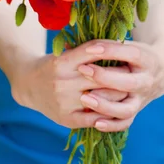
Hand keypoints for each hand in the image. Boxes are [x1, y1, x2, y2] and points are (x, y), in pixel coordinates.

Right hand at [9, 42, 128, 129]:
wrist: (28, 84)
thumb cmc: (52, 64)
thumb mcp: (64, 53)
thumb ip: (85, 50)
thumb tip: (116, 44)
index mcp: (61, 62)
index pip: (91, 53)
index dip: (110, 51)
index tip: (125, 50)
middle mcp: (62, 83)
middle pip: (100, 78)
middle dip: (120, 74)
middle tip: (135, 70)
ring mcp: (64, 103)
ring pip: (100, 99)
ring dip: (118, 94)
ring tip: (132, 88)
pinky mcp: (66, 119)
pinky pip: (94, 118)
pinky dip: (108, 113)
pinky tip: (118, 106)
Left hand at [77, 40, 163, 131]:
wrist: (160, 72)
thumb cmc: (135, 54)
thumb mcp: (127, 44)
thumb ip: (106, 44)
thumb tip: (73, 43)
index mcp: (147, 59)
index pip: (130, 54)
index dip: (111, 51)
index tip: (90, 49)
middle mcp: (147, 81)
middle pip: (128, 83)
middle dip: (104, 77)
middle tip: (83, 70)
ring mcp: (142, 99)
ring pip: (126, 108)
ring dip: (105, 105)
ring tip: (84, 98)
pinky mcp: (137, 111)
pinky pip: (125, 122)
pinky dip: (111, 124)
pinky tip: (95, 122)